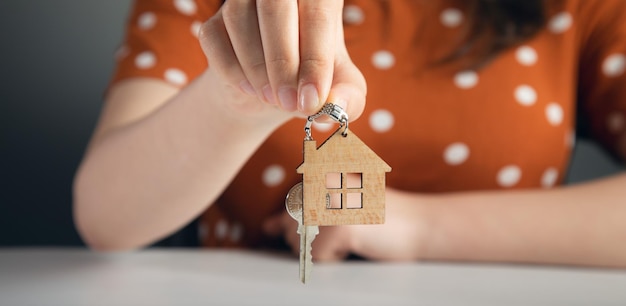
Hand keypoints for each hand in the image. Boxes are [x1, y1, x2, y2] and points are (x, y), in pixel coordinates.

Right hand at [198, 0, 365, 120]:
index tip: (312, 99)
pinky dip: (231, 69)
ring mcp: (243, 2)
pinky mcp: (214, 22)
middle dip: (283, 61)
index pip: (318, 12)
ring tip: (273, 99)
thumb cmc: (311, 83)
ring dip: (256, 67)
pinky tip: (250, 89)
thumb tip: (335, 104)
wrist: (270, 95)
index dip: (315, 57)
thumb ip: (348, 99)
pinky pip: (214, 37)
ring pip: (239, 18)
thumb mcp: (338, 92)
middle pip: (275, 5)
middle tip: (290, 103)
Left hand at [263, 187, 428, 261]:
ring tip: (355, 232)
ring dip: (326, 248)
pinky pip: (318, 258)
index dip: (301, 224)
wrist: (421, 224)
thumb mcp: (336, 206)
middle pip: (291, 229)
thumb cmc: (379, 217)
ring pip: (300, 245)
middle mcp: (320, 181)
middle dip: (314, 238)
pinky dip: (337, 258)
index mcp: (318, 172)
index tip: (335, 221)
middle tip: (350, 227)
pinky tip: (360, 242)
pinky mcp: (338, 226)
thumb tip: (268, 226)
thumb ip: (302, 213)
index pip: (289, 209)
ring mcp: (328, 202)